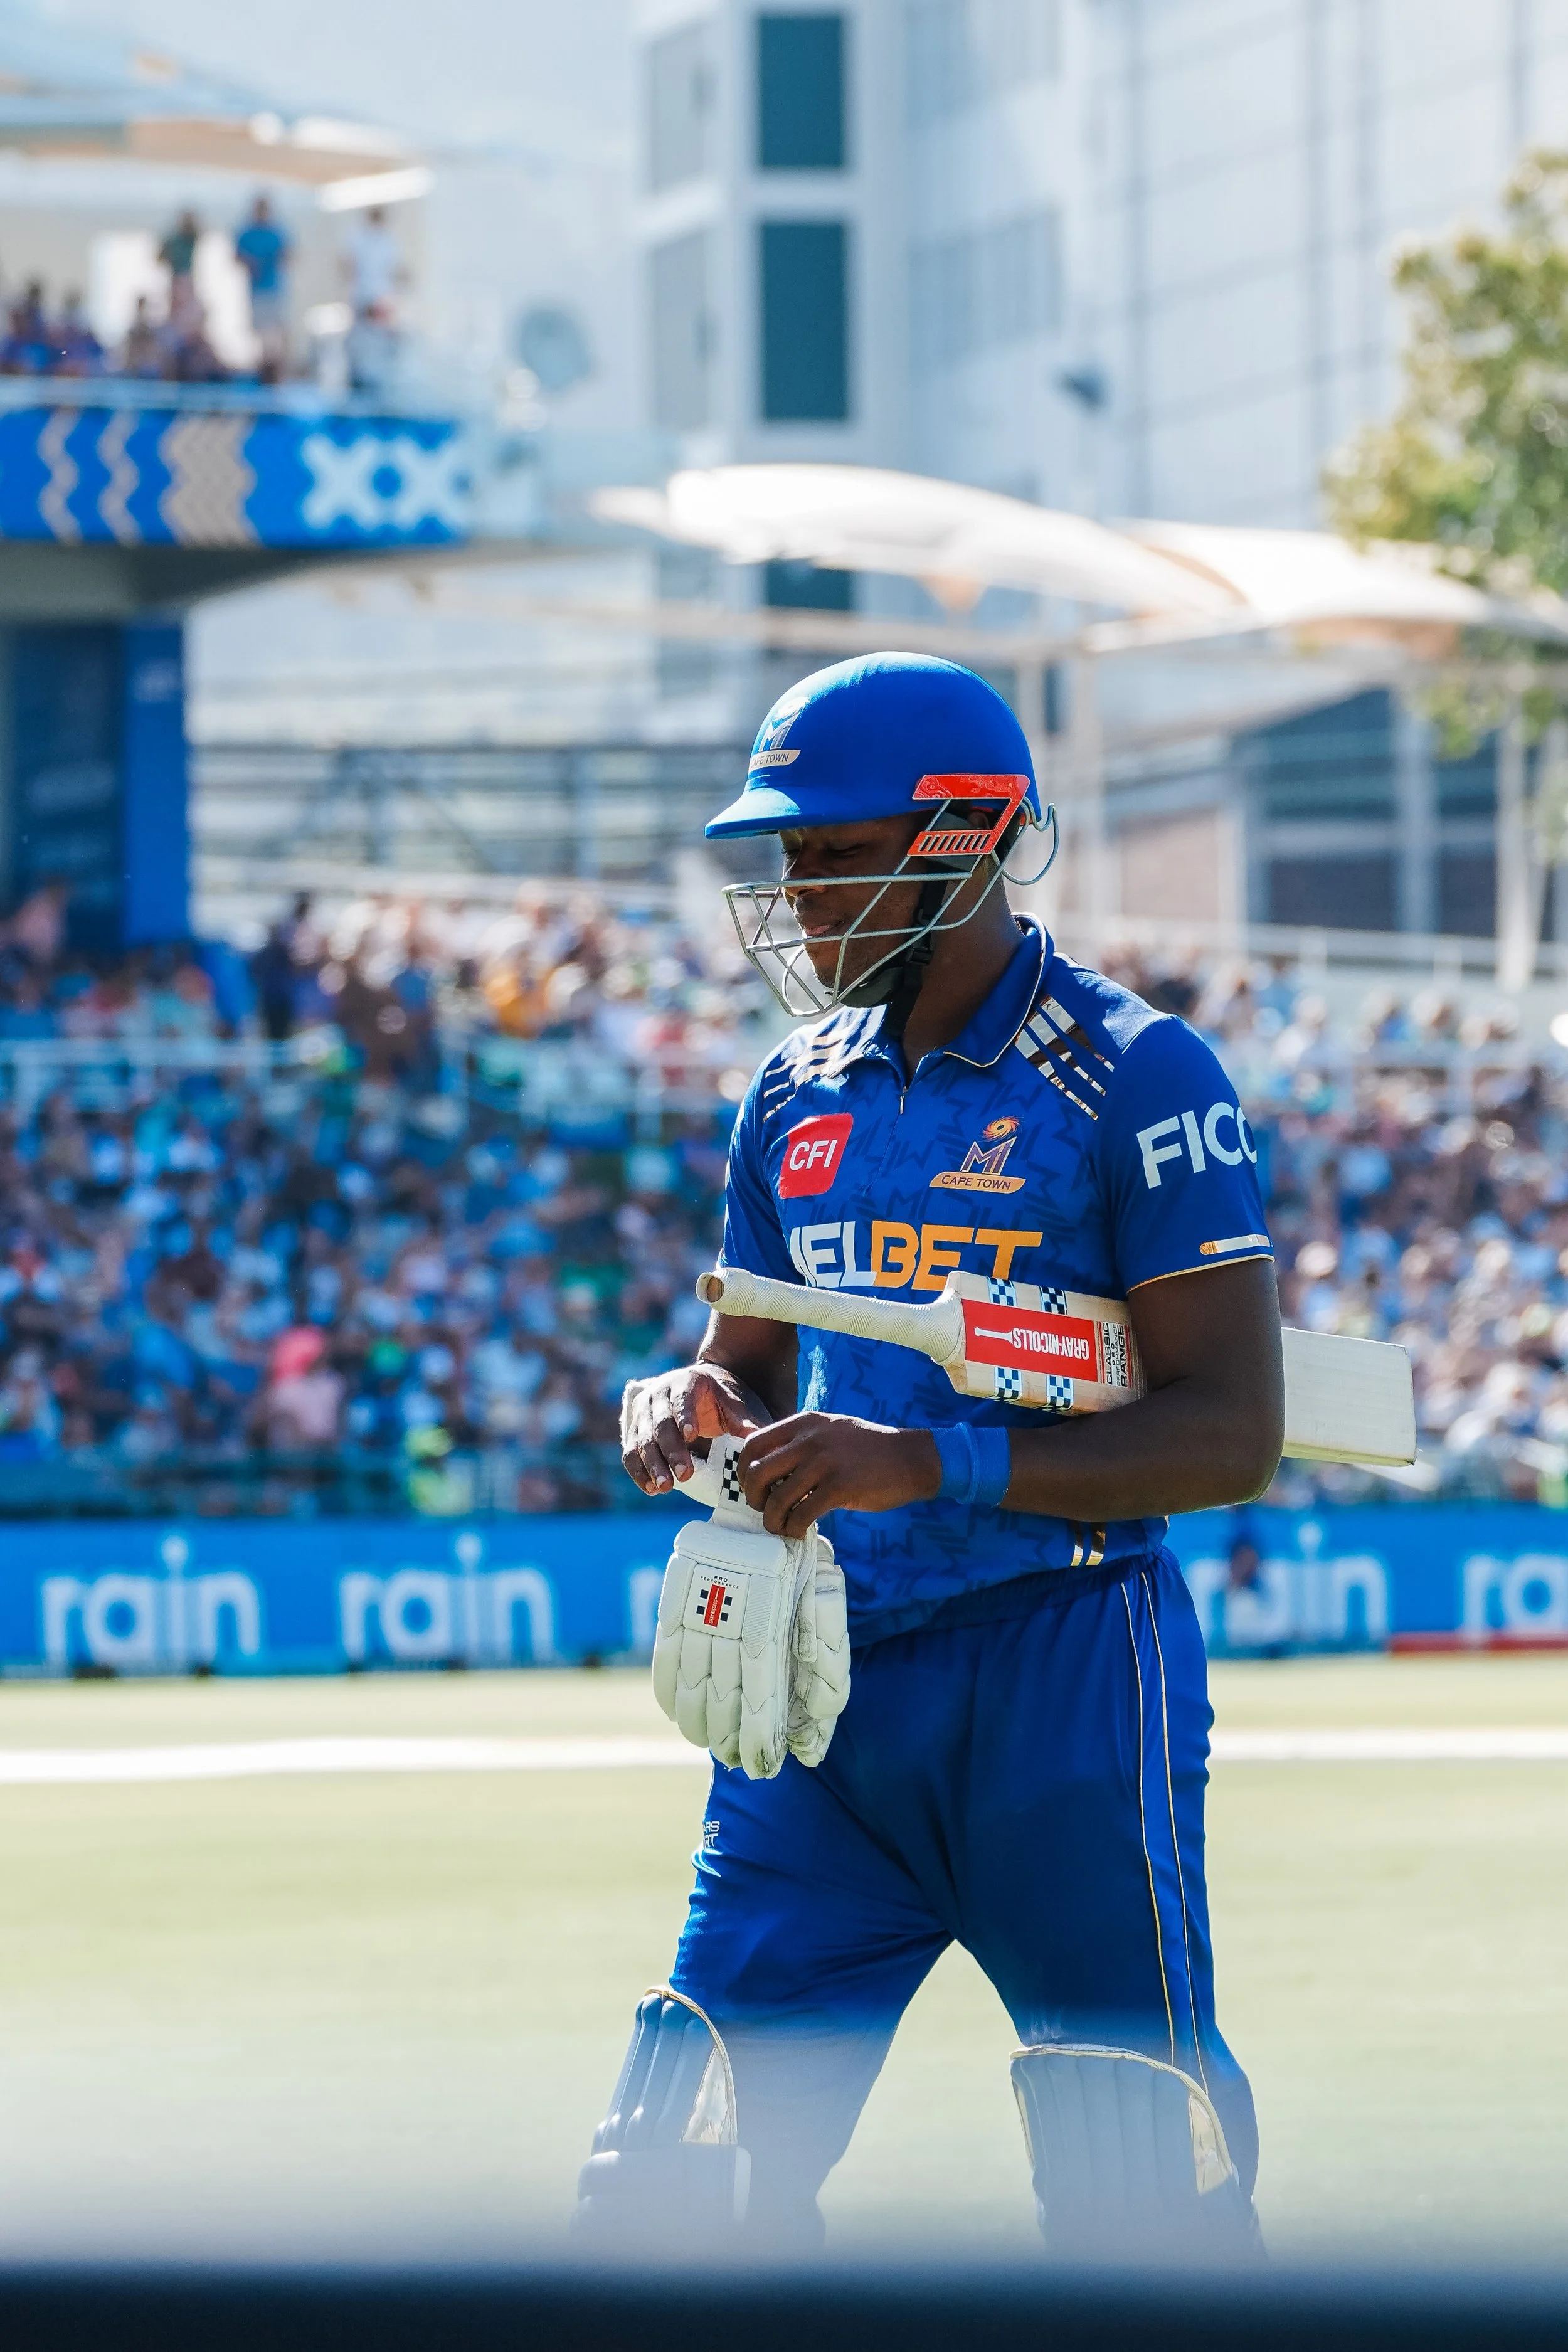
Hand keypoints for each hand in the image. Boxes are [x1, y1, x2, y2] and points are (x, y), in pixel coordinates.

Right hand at [621, 1362, 765, 1495]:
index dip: (685, 1416)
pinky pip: (630, 1452)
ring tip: (666, 1488)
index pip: (682, 1399)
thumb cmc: (719, 1398)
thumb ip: (743, 1420)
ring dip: (652, 1465)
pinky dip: (638, 1471)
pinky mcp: (634, 1430)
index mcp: (685, 1382)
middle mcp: (658, 1394)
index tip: (692, 1435)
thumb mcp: (734, 1403)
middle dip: (671, 1451)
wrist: (698, 1390)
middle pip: (660, 1424)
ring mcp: (643, 1412)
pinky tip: (651, 1489)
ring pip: (642, 1440)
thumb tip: (756, 1438)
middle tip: (685, 1475)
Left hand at [739, 1413, 940, 1536]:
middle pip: (757, 1473)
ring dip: (773, 1521)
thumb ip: (801, 1441)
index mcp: (803, 1424)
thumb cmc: (869, 1449)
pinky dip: (794, 1529)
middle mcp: (809, 1440)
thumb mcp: (830, 1431)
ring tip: (783, 1527)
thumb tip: (768, 1465)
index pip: (753, 1445)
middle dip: (753, 1498)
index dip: (744, 1471)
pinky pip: (801, 1515)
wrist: (910, 1458)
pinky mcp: (838, 1488)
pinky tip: (800, 1531)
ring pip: (776, 1499)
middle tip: (765, 1510)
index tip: (753, 1487)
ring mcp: (823, 1463)